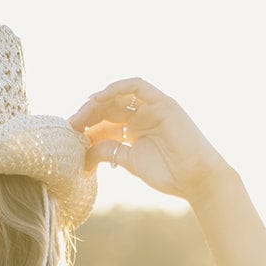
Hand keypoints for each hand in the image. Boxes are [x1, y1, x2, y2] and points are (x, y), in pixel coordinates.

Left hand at [68, 78, 230, 203]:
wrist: (196, 179)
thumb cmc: (168, 174)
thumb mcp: (130, 162)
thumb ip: (110, 151)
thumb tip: (85, 149)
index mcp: (135, 130)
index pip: (106, 121)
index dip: (87, 126)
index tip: (70, 135)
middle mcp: (143, 116)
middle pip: (109, 107)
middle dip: (88, 113)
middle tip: (71, 124)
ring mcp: (153, 108)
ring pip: (120, 95)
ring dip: (99, 100)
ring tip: (83, 112)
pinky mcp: (163, 103)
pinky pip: (137, 86)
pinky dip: (117, 88)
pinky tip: (100, 97)